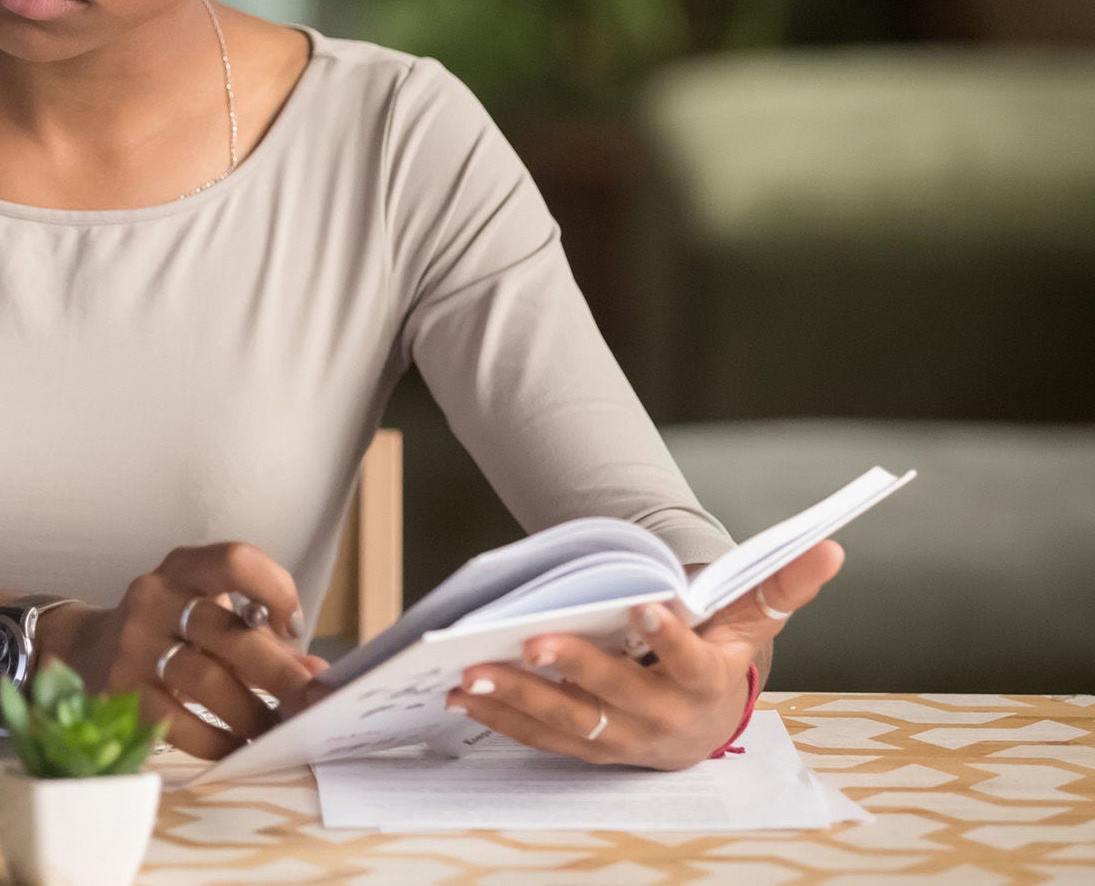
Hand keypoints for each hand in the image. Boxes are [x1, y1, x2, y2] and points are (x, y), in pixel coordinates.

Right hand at [36, 542, 325, 758]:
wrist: (85, 649)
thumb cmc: (167, 630)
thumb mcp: (207, 614)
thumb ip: (260, 637)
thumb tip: (316, 674)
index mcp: (183, 568)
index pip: (234, 560)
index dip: (274, 589)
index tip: (293, 627)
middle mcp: (155, 597)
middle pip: (226, 631)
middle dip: (277, 671)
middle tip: (311, 701)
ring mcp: (134, 644)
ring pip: (204, 680)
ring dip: (250, 712)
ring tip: (277, 732)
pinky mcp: (121, 690)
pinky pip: (176, 722)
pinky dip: (215, 739)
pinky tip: (237, 747)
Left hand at [443, 539, 844, 769]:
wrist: (705, 723)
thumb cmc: (723, 656)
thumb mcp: (752, 621)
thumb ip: (781, 584)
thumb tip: (831, 545)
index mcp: (707, 683)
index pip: (691, 660)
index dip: (671, 636)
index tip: (646, 606)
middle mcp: (664, 720)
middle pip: (616, 696)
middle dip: (573, 669)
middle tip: (532, 641)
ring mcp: (622, 740)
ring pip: (569, 723)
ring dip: (519, 699)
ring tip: (474, 672)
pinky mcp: (587, 749)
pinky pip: (541, 738)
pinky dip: (501, 718)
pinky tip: (463, 695)